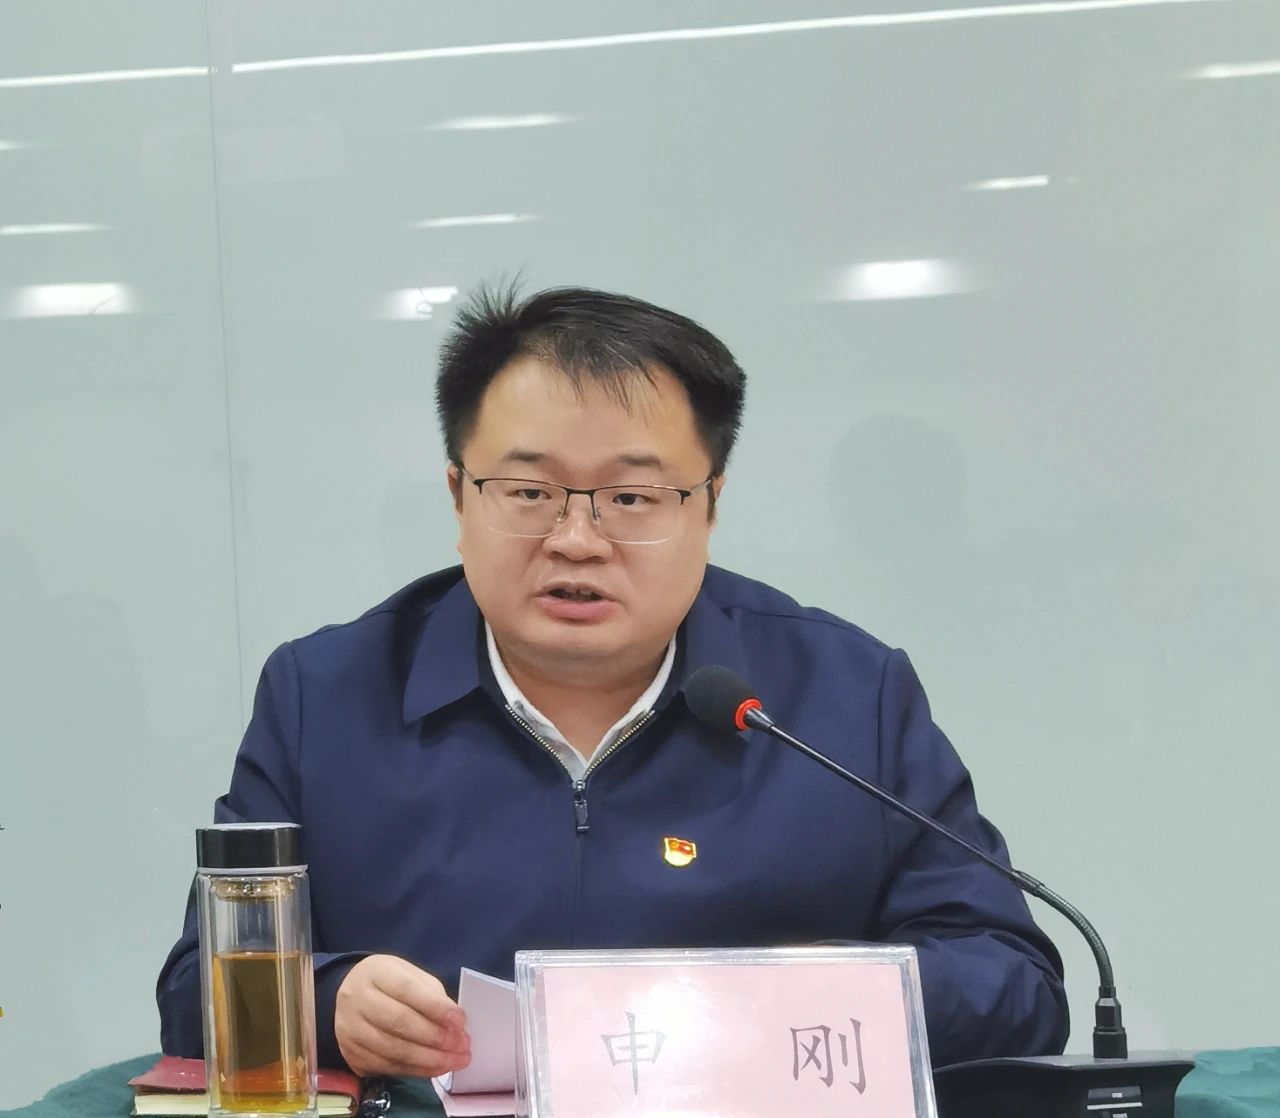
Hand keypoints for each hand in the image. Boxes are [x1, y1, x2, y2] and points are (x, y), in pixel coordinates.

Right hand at [334, 955, 470, 1078]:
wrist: (351, 995)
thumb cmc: (390, 983)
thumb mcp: (411, 975)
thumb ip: (432, 996)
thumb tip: (455, 1025)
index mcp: (376, 972)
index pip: (407, 990)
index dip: (435, 1007)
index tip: (460, 1021)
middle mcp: (356, 1000)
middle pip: (399, 1023)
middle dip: (436, 1037)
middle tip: (463, 1046)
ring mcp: (349, 1029)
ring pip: (393, 1050)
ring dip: (429, 1060)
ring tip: (455, 1061)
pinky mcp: (350, 1054)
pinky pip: (386, 1067)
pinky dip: (415, 1070)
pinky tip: (435, 1068)